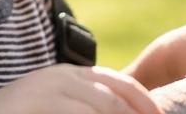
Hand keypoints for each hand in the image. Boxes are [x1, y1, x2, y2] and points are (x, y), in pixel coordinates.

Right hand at [0, 64, 160, 113]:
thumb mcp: (53, 108)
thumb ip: (80, 105)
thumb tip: (122, 112)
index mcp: (67, 75)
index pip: (119, 83)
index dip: (145, 101)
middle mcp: (60, 77)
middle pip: (116, 96)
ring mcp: (48, 90)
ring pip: (103, 107)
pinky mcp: (40, 103)